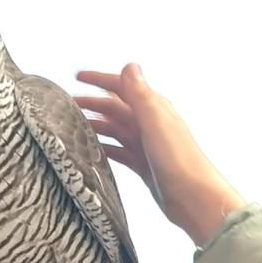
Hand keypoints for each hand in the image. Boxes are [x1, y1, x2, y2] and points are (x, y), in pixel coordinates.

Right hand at [76, 64, 245, 246]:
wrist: (194, 197)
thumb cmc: (178, 159)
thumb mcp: (155, 121)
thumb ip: (141, 94)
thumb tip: (130, 65)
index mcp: (154, 108)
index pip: (122, 86)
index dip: (100, 79)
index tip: (78, 76)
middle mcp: (150, 124)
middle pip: (115, 108)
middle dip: (92, 103)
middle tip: (66, 103)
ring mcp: (146, 146)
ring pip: (115, 130)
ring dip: (95, 125)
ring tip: (72, 125)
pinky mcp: (143, 166)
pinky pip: (118, 152)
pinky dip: (103, 148)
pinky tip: (90, 151)